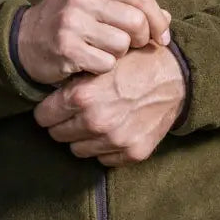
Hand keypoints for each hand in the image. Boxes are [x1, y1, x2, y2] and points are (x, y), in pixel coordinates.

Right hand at [17, 0, 170, 84]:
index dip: (158, 19)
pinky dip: (102, 69)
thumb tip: (167, 18)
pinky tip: (88, 65)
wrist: (20, 40)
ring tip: (102, 54)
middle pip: (136, 22)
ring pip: (121, 44)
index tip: (162, 38)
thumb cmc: (64, 23)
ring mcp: (73, 23)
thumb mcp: (93, 7)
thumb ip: (128, 9)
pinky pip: (104, 63)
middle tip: (131, 49)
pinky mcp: (66, 47)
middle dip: (141, 40)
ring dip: (118, 56)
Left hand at [33, 44, 185, 165]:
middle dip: (62, 123)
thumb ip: (73, 75)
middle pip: (57, 135)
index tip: (54, 106)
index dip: (47, 109)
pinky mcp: (133, 153)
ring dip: (82, 137)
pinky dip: (105, 148)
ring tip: (95, 120)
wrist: (176, 77)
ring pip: (78, 150)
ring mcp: (115, 140)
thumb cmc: (136, 62)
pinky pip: (103, 159)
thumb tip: (46, 87)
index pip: (43, 117)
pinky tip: (114, 129)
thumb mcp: (100, 59)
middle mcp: (96, 121)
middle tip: (75, 113)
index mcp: (82, 96)